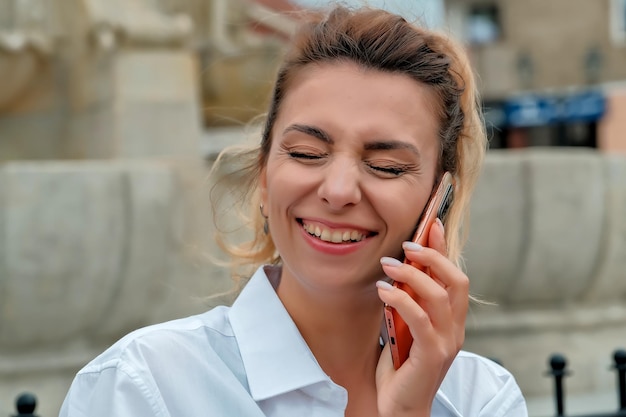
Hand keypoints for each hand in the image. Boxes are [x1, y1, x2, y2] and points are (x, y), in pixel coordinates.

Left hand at [375, 219, 468, 416]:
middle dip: (433, 256)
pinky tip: (383, 291)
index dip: (445, 249)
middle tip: (408, 244)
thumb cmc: (400, 367)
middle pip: (457, 281)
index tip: (433, 223)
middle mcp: (455, 329)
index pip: (455, 277)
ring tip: (388, 265)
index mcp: (451, 321)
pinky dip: (400, 300)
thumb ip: (408, 302)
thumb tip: (398, 270)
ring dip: (412, 274)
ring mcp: (447, 343)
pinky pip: (419, 318)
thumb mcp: (404, 326)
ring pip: (438, 296)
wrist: (399, 407)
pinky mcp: (432, 355)